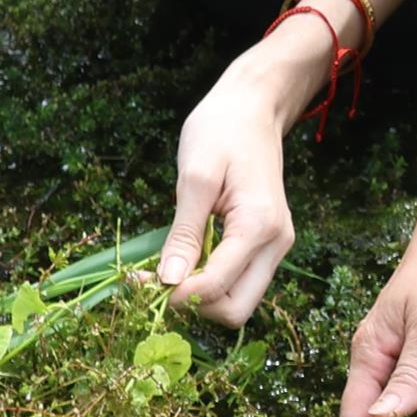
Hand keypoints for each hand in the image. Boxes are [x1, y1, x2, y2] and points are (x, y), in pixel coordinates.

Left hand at [158, 21, 330, 325]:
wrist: (254, 107)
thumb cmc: (222, 131)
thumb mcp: (195, 176)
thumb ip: (184, 232)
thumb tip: (168, 281)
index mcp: (260, 225)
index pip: (217, 286)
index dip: (175, 295)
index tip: (140, 283)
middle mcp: (276, 243)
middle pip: (235, 309)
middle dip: (192, 307)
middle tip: (154, 284)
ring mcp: (274, 245)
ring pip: (237, 302)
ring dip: (198, 299)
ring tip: (162, 274)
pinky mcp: (265, 243)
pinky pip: (237, 282)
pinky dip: (207, 285)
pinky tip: (181, 263)